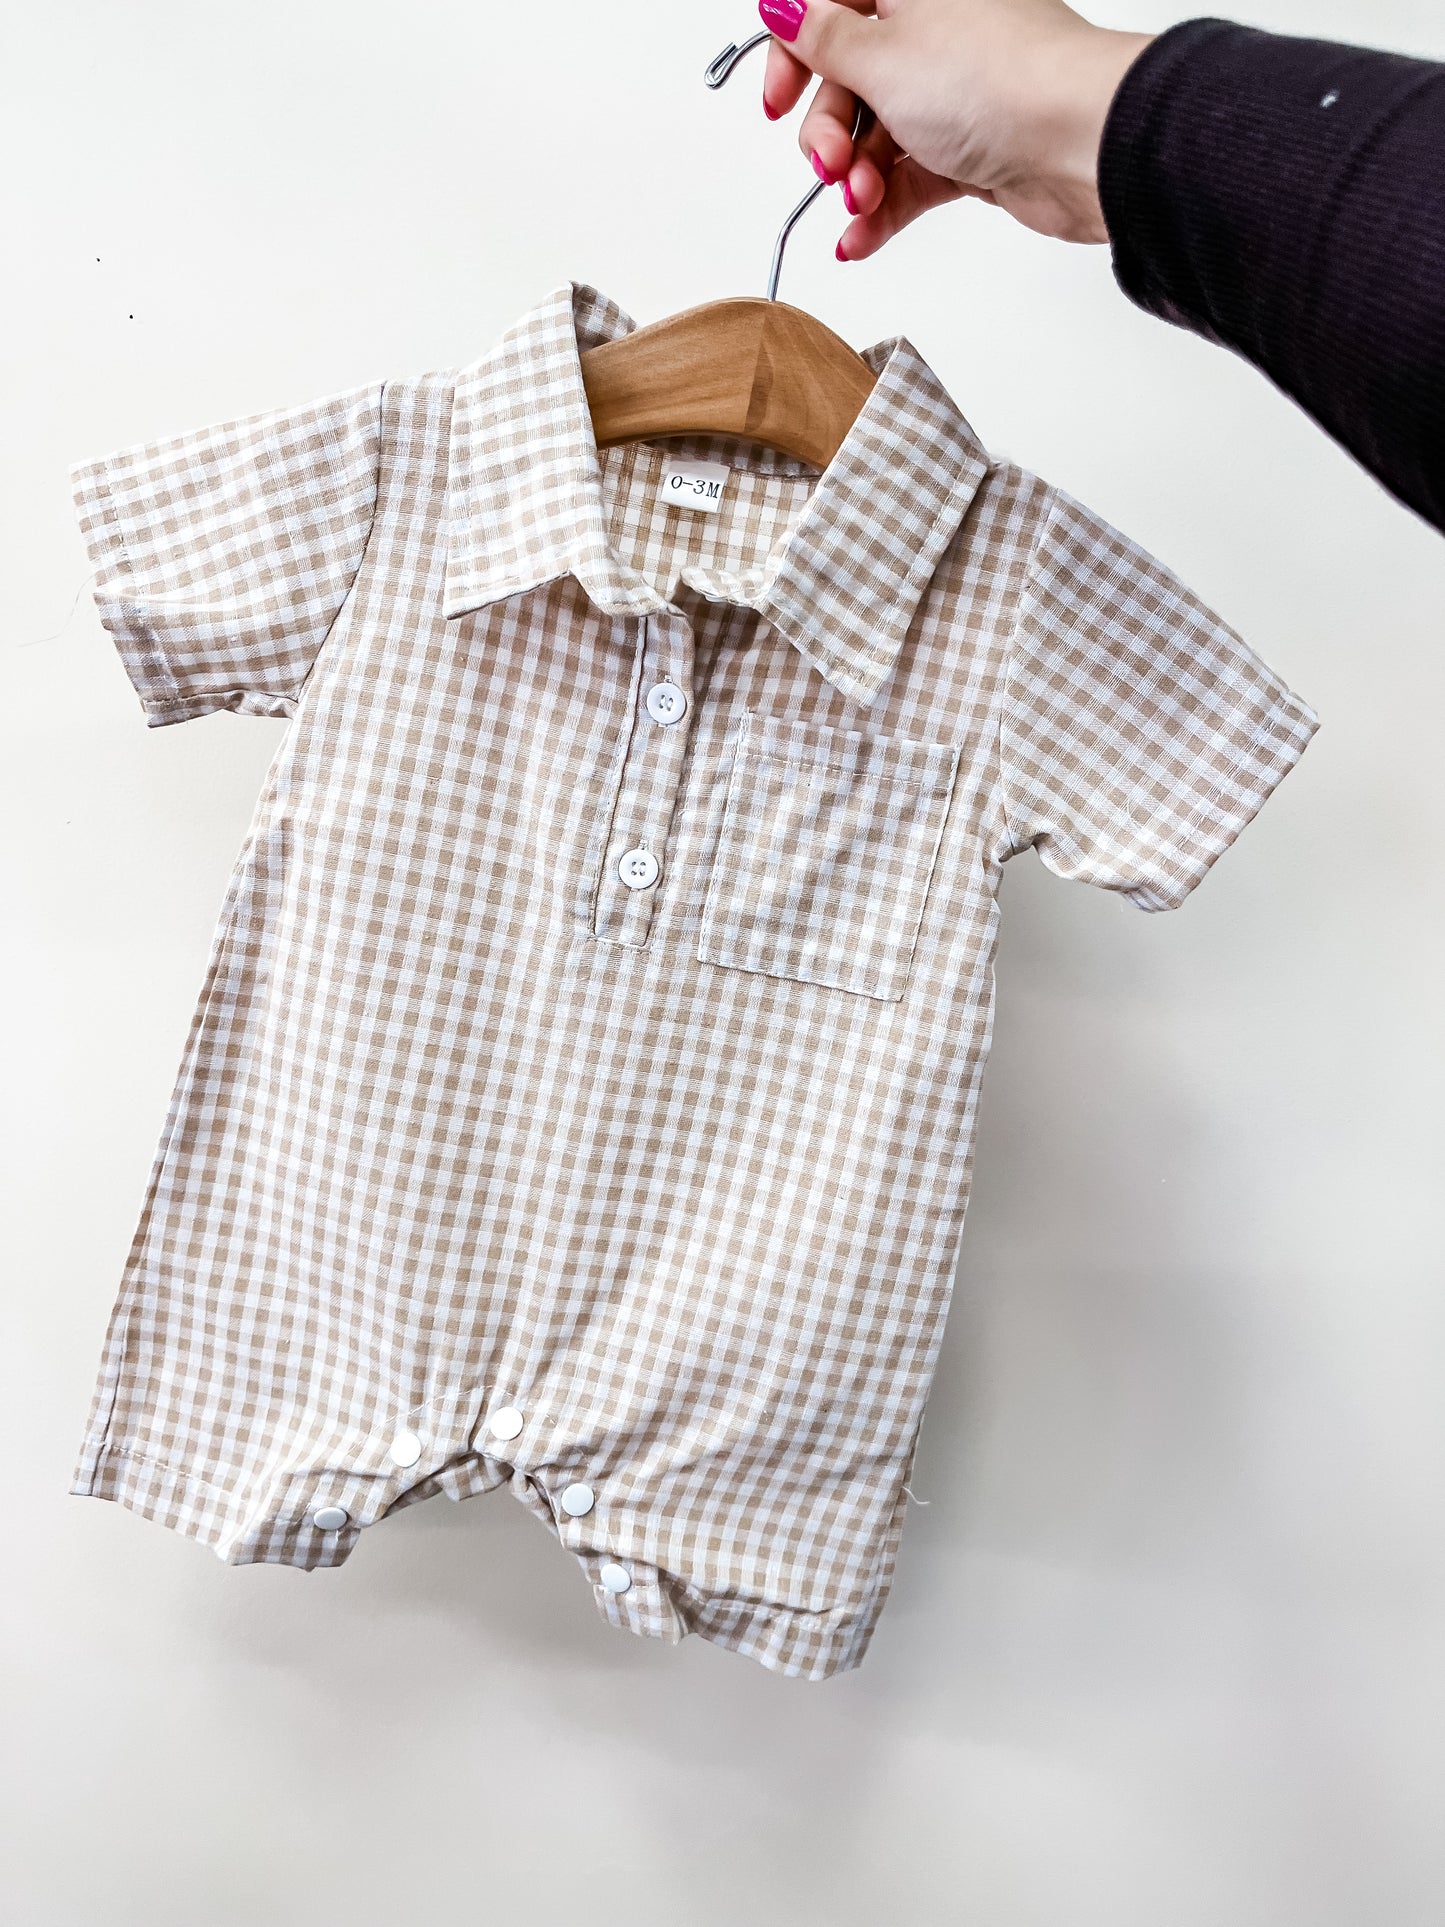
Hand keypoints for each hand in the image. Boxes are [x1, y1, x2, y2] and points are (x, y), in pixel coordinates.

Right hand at [756, 0, 1153, 255]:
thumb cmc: (1000, 81)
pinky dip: (881, 210)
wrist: (1080, 144)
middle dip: (829, 132)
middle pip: (849, 82)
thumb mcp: (883, 57)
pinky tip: (859, 236)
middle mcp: (936, 33)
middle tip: (831, 164)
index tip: (779, 100)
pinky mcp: (973, 151)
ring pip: (878, 137)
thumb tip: (783, 6)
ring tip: (860, 202)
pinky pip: (909, 179)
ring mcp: (956, 95)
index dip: (795, 53)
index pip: (833, 6)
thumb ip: (823, 40)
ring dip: (855, 179)